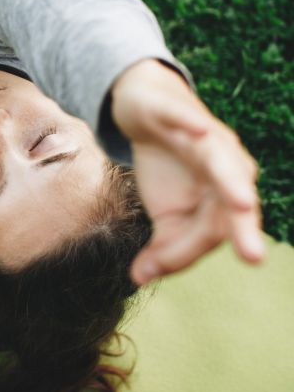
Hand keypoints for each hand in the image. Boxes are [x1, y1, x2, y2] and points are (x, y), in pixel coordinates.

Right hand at [111, 59, 263, 284]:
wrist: (148, 113)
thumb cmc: (165, 167)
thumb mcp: (164, 213)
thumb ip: (163, 246)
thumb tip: (140, 279)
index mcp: (225, 195)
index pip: (213, 230)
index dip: (185, 250)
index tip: (156, 265)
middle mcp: (224, 166)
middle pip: (236, 198)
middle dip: (244, 228)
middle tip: (252, 257)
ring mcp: (203, 138)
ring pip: (220, 160)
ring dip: (231, 181)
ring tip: (241, 204)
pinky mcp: (177, 112)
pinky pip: (186, 119)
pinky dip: (191, 125)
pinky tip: (198, 130)